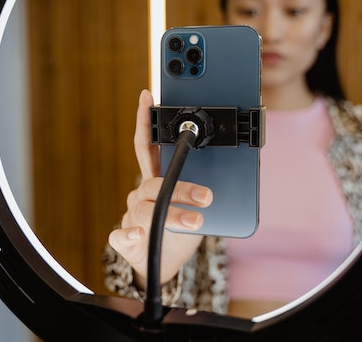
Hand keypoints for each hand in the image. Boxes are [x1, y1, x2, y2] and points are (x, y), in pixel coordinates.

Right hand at [108, 89, 211, 287]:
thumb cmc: (179, 229)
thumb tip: (240, 173)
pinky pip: (120, 234)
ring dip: (172, 213)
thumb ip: (204, 188)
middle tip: (207, 196)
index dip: (146, 119)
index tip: (149, 95)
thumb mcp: (195, 206)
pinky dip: (130, 233)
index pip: (147, 145)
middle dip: (181, 187)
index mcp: (155, 178)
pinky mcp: (125, 239)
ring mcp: (131, 216)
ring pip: (144, 208)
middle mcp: (140, 193)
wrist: (164, 264)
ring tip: (195, 221)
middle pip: (154, 181)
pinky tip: (140, 234)